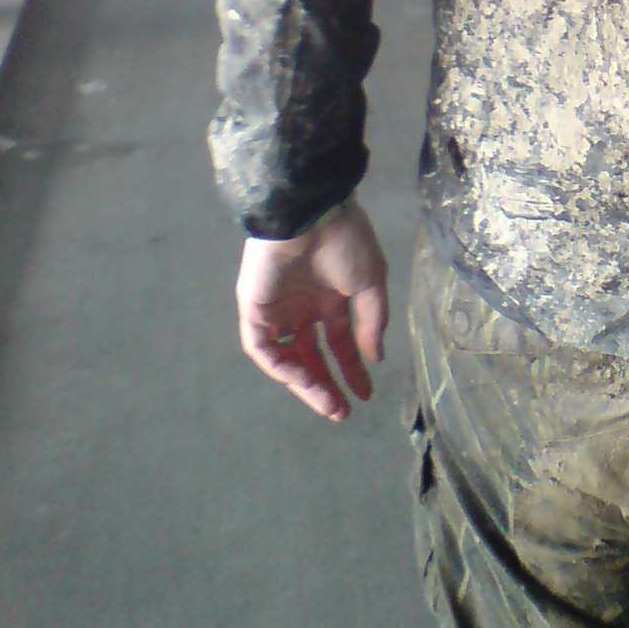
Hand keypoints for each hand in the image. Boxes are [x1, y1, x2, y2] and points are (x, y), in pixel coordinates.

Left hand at [236, 198, 388, 421]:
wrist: (310, 215)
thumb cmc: (344, 243)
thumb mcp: (370, 283)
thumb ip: (371, 322)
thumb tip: (374, 357)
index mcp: (331, 297)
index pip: (339, 342)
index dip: (352, 368)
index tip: (366, 394)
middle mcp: (304, 306)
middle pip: (312, 355)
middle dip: (327, 384)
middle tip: (342, 412)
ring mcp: (278, 309)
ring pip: (288, 357)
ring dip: (306, 383)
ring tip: (328, 404)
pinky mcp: (255, 309)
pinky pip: (264, 348)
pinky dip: (282, 367)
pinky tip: (303, 380)